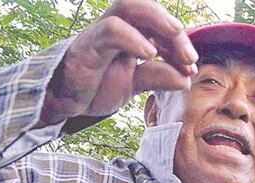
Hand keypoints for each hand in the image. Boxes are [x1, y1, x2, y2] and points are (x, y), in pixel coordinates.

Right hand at [39, 0, 197, 125]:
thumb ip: (158, 78)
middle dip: (173, 29)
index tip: (191, 67)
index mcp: (131, 33)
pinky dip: (133, 38)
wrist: (63, 101)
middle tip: (189, 57)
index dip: (180, 42)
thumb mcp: (134, 84)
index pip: (160, 25)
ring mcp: (102, 32)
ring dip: (158, 20)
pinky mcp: (88, 44)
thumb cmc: (96, 85)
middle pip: (148, 8)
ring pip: (129, 5)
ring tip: (176, 42)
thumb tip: (186, 80)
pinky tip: (149, 53)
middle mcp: (118, 26)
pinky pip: (111, 29)